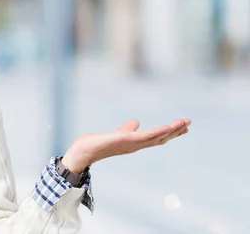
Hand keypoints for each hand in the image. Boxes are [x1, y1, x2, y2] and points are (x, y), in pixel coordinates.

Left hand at [61, 119, 191, 173]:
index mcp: (135, 143)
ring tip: (184, 123)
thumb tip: (136, 122)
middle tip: (189, 123)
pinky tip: (166, 127)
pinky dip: (157, 132)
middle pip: (160, 138)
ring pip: (156, 137)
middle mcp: (136, 145)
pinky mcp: (125, 140)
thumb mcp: (116, 135)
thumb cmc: (97, 144)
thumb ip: (127, 129)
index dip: (169, 132)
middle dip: (175, 131)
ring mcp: (132, 144)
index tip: (183, 126)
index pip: (156, 137)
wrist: (84, 151)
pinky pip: (145, 137)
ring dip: (170, 130)